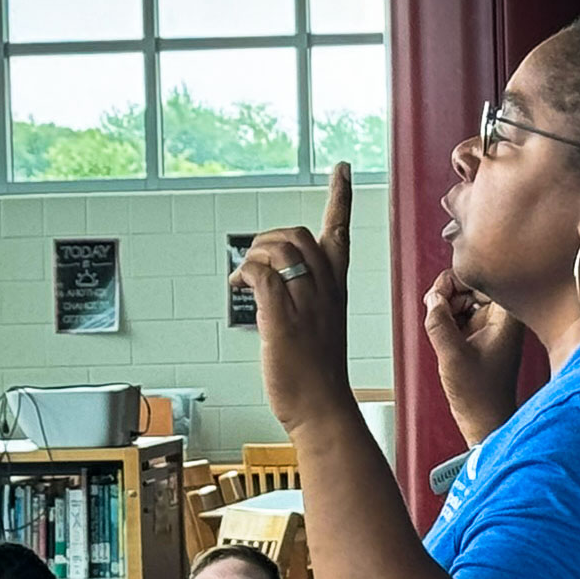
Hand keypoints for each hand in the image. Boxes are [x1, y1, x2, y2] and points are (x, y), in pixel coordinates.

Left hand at [229, 163, 355, 433]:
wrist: (323, 409)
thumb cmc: (317, 377)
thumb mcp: (315, 329)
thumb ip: (299, 301)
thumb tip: (268, 288)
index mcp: (336, 290)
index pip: (340, 233)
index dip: (340, 197)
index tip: (342, 169)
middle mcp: (325, 291)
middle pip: (299, 234)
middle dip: (269, 238)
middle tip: (252, 262)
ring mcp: (306, 304)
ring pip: (280, 250)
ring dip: (252, 256)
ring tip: (242, 281)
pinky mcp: (284, 319)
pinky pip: (262, 274)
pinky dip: (245, 273)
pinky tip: (238, 288)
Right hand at [422, 269, 527, 444]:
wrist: (485, 420)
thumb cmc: (479, 395)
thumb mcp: (452, 355)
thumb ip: (438, 321)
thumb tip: (432, 297)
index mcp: (506, 317)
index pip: (483, 276)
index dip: (457, 280)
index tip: (439, 296)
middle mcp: (502, 317)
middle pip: (472, 284)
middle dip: (448, 293)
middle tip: (434, 311)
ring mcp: (491, 326)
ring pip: (464, 298)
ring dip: (446, 307)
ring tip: (438, 326)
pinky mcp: (481, 335)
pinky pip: (461, 314)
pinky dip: (448, 319)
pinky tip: (442, 334)